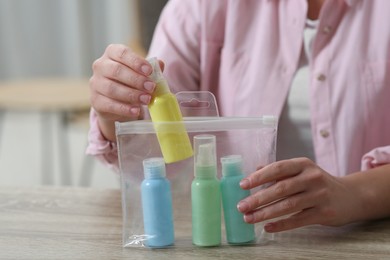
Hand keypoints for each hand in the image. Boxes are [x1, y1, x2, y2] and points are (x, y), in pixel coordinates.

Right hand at [89, 44, 162, 140]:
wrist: (117, 101)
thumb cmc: (130, 81)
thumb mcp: (142, 73)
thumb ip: (151, 68)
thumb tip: (160, 64)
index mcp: (112, 53)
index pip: (121, 53)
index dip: (136, 61)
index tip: (149, 70)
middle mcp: (100, 66)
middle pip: (116, 71)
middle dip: (136, 80)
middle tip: (151, 87)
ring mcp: (95, 83)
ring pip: (112, 88)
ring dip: (131, 95)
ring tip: (146, 100)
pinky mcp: (95, 101)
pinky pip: (109, 105)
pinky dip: (124, 109)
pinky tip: (136, 111)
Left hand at [237, 157, 359, 231]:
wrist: (351, 196)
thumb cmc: (318, 183)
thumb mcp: (302, 171)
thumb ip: (280, 171)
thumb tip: (254, 172)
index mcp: (303, 164)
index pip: (278, 168)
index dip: (259, 177)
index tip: (243, 185)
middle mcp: (312, 178)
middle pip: (281, 188)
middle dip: (258, 198)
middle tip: (241, 206)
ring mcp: (319, 196)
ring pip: (288, 206)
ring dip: (265, 213)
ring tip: (249, 218)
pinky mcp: (324, 213)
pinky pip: (298, 220)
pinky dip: (281, 225)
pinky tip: (268, 228)